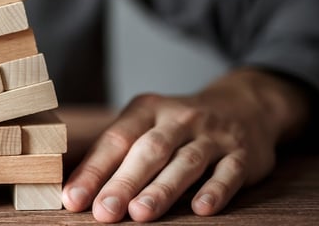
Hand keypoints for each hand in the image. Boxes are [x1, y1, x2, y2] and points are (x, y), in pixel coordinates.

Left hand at [62, 68, 309, 221]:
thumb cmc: (179, 126)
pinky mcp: (242, 155)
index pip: (116, 139)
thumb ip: (118, 153)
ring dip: (162, 189)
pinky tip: (200, 209)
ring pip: (185, 162)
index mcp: (147, 109)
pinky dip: (215, 191)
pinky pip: (229, 173)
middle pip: (149, 151)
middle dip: (124, 182)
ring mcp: (213, 135)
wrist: (245, 105)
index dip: (93, 170)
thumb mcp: (147, 124)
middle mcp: (179, 119)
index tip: (73, 199)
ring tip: (140, 214)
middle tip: (104, 211)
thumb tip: (78, 190)